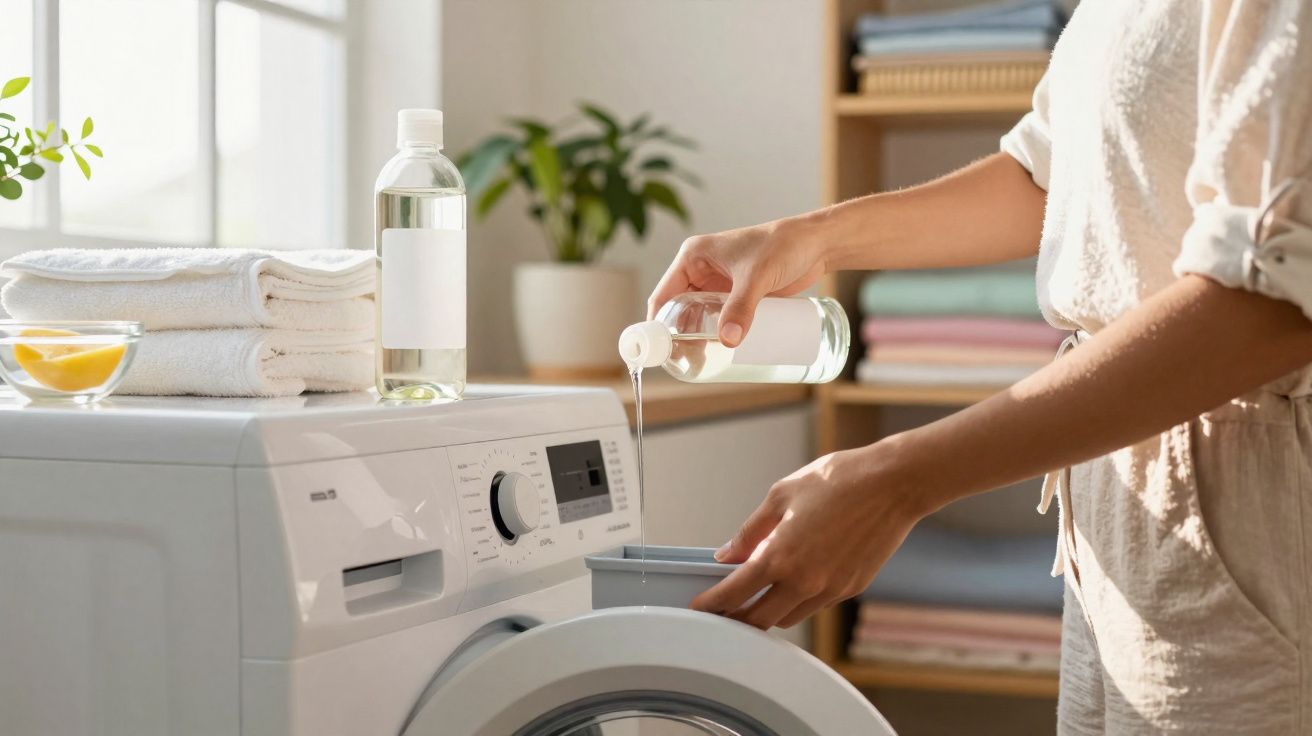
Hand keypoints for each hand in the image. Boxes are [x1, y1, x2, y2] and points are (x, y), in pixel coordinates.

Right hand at [647, 217, 827, 346]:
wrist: (816, 245)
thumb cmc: (783, 246)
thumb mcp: (756, 277)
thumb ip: (741, 307)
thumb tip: (727, 340)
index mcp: (693, 257)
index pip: (664, 295)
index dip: (658, 323)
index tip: (661, 350)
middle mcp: (701, 271)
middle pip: (678, 311)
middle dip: (678, 337)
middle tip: (685, 362)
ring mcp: (719, 285)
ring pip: (698, 318)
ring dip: (697, 339)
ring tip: (701, 364)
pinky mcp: (737, 296)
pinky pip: (718, 320)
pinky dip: (715, 336)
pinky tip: (717, 354)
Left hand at [690, 445, 926, 629]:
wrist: (892, 484)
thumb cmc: (838, 480)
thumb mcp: (781, 496)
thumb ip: (750, 530)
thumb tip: (728, 553)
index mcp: (780, 555)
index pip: (735, 592)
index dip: (712, 603)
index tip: (699, 608)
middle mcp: (804, 580)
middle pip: (759, 619)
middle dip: (737, 618)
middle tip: (724, 611)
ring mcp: (830, 589)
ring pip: (788, 617)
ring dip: (769, 612)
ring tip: (758, 596)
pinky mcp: (850, 589)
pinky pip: (815, 605)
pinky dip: (798, 601)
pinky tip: (794, 582)